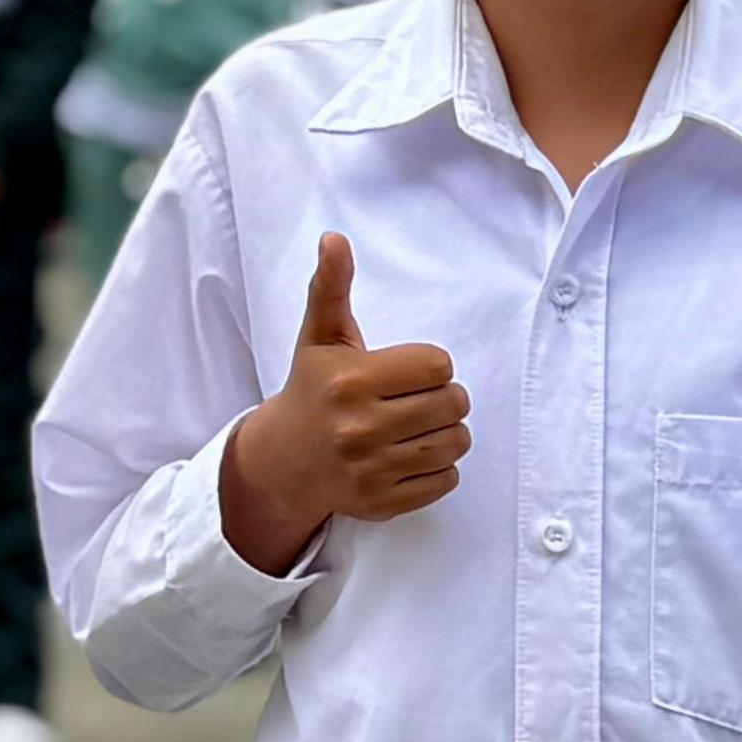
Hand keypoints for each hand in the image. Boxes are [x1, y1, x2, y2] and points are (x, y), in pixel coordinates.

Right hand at [216, 233, 467, 571]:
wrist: (286, 461)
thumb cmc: (313, 389)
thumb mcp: (320, 336)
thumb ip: (332, 287)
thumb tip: (333, 239)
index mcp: (350, 382)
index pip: (439, 365)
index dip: (431, 365)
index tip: (408, 372)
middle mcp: (360, 429)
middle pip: (454, 404)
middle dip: (445, 398)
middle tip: (420, 399)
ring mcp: (372, 470)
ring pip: (456, 443)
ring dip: (449, 432)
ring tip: (422, 425)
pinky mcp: (383, 502)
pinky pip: (447, 480)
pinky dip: (440, 468)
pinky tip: (413, 455)